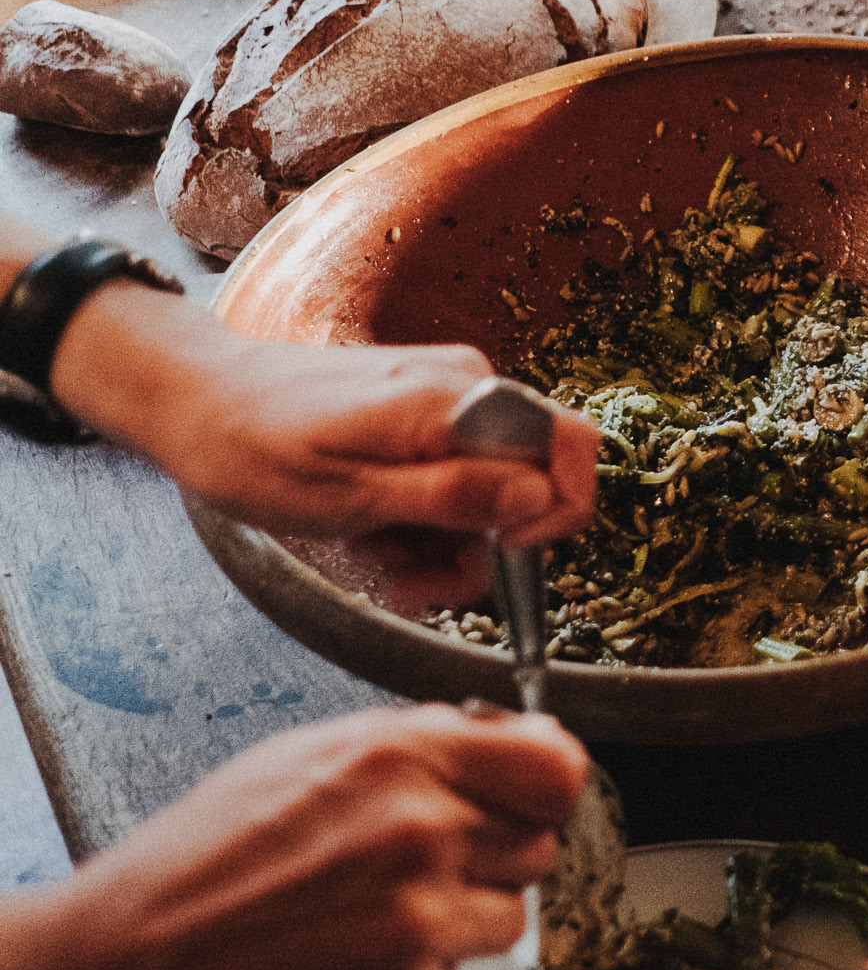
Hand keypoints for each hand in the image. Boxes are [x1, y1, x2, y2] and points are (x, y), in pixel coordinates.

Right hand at [0, 704, 588, 969]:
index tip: (528, 793)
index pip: (558, 768)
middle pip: (538, 843)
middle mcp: (424, 835)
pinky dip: (412, 968)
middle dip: (492, 849)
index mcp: (403, 758)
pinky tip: (344, 955)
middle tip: (417, 860)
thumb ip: (422, 745)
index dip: (545, 784)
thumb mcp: (309, 756)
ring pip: (507, 914)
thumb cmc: (201, 861)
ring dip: (460, 914)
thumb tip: (515, 741)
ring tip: (370, 910)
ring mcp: (419, 923)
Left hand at [52, 284, 599, 606]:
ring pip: (494, 484)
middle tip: (418, 586)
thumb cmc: (255, 450)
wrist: (197, 398)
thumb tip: (540, 499)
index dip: (557, 512)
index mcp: (454, 400)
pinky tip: (377, 531)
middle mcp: (468, 383)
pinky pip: (460, 468)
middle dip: (485, 545)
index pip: (568, 447)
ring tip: (380, 560)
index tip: (504, 556)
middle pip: (531, 476)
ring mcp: (450, 390)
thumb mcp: (351, 499)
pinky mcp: (428, 403)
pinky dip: (428, 512)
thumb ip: (452, 497)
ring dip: (448, 538)